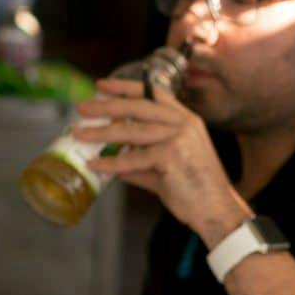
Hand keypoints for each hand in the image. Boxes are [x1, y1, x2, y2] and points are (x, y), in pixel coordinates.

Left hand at [77, 78, 250, 245]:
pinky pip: (133, 158)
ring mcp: (179, 137)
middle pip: (137, 106)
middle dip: (106, 106)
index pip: (153, 93)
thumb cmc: (194, 189)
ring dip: (100, 133)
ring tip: (78, 134)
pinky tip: (94, 165)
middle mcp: (183, 123)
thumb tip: (115, 165)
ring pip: (130, 131)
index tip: (102, 85)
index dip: (126, 87)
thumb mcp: (166, 168)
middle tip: (82, 107)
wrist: (216, 209)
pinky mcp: (172, 156)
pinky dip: (111, 163)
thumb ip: (141, 162)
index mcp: (185, 120)